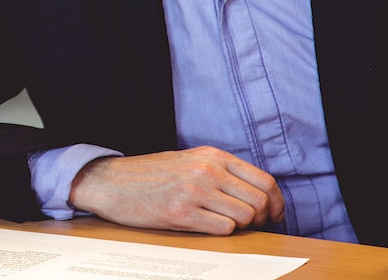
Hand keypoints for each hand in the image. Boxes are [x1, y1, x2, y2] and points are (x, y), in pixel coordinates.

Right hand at [68, 145, 283, 234]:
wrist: (110, 181)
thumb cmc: (149, 175)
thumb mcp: (189, 161)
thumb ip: (220, 171)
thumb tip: (256, 194)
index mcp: (212, 155)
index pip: (264, 180)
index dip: (277, 202)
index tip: (275, 214)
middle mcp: (207, 170)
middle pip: (259, 201)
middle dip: (261, 218)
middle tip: (251, 225)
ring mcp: (195, 191)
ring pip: (245, 216)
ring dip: (241, 226)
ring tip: (224, 223)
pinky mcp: (182, 213)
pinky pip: (223, 228)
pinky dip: (221, 231)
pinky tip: (205, 226)